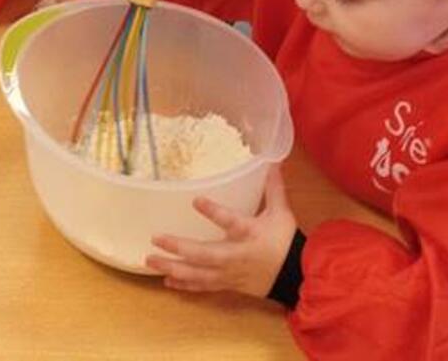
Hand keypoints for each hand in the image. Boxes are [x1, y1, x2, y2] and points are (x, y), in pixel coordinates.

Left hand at [146, 167, 297, 297]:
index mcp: (250, 233)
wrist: (296, 276)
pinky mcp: (228, 284)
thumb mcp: (282, 212)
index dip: (214, 212)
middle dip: (180, 247)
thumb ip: (273, 187)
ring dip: (173, 267)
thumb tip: (273, 159)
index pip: (231, 222)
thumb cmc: (285, 241)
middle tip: (156, 238)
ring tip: (150, 260)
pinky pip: (204, 286)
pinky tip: (166, 281)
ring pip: (199, 274)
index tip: (196, 200)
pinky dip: (185, 285)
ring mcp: (230, 273)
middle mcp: (237, 255)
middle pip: (206, 254)